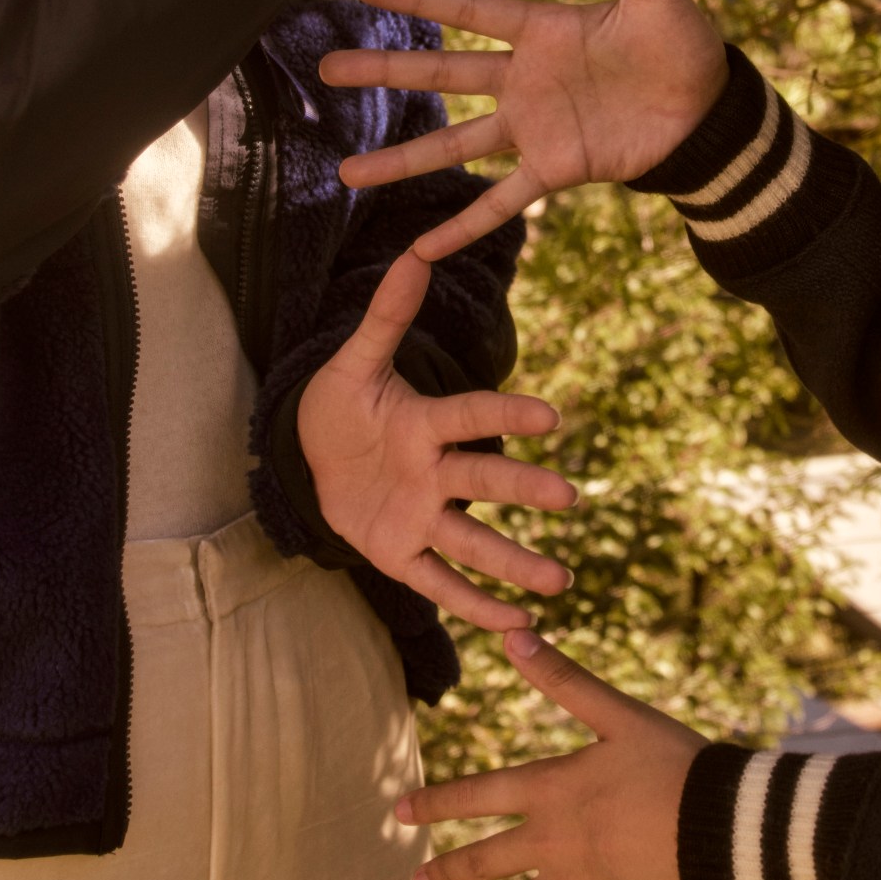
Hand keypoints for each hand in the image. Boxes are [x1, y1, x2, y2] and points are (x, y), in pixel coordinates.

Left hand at [296, 250, 575, 629]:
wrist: (311, 455)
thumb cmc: (341, 404)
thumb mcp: (354, 362)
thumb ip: (386, 315)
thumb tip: (415, 252)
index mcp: (423, 422)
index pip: (469, 416)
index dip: (505, 416)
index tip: (551, 417)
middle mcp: (432, 471)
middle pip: (481, 480)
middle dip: (523, 490)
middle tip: (569, 497)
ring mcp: (420, 516)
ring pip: (471, 541)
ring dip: (514, 563)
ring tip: (560, 583)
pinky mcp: (400, 553)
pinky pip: (438, 582)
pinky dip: (473, 605)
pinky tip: (515, 627)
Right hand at [319, 0, 729, 257]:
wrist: (710, 113)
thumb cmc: (684, 44)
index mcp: (541, 30)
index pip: (466, 11)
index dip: (416, 0)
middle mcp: (525, 79)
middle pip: (441, 75)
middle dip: (384, 71)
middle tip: (324, 67)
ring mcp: (534, 128)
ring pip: (454, 144)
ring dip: (402, 160)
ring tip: (347, 172)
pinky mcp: (555, 170)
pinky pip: (502, 202)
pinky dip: (464, 225)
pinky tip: (422, 250)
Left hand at [399, 629, 704, 879]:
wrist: (721, 828)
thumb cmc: (674, 762)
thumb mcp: (618, 714)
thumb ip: (563, 678)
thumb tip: (513, 634)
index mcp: (553, 788)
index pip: (480, 795)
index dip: (438, 802)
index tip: (401, 812)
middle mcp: (552, 842)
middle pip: (487, 860)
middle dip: (448, 872)